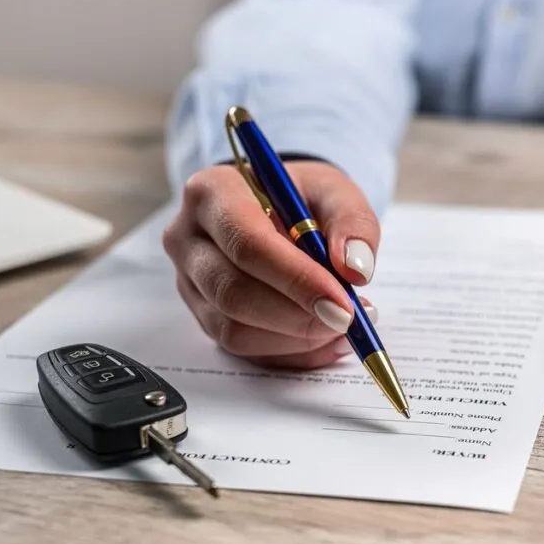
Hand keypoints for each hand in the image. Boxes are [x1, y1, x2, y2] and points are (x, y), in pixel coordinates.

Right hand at [163, 161, 378, 367]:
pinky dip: (292, 351)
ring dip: (296, 338)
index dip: (296, 279)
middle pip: (233, 292)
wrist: (281, 209)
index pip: (246, 242)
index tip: (342, 303)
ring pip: (234, 328)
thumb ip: (352, 223)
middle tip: (347, 321)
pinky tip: (327, 338)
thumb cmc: (303, 198)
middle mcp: (187, 237)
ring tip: (343, 325)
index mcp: (212, 191)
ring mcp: (190, 281)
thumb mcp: (336, 192)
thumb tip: (355, 269)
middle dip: (297, 316)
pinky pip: (244, 347)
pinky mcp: (203, 315)